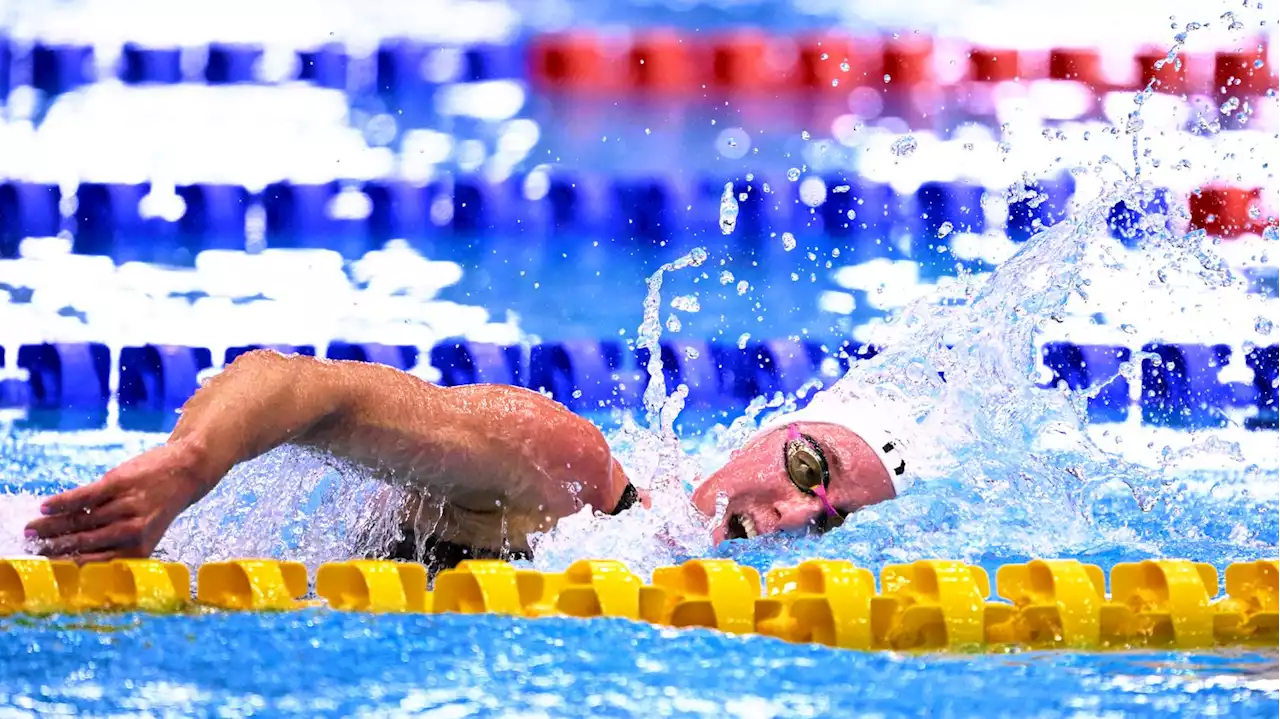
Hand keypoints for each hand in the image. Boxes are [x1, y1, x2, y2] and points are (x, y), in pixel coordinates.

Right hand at [25, 440, 209, 562]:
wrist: (187, 471)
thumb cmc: (159, 505)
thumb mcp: (144, 531)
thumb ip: (114, 542)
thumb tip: (72, 550)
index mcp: (139, 549)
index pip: (96, 561)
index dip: (68, 564)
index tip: (46, 565)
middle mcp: (133, 531)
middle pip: (83, 541)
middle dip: (54, 546)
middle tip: (32, 548)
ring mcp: (126, 506)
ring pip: (81, 520)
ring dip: (52, 526)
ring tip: (32, 529)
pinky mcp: (120, 483)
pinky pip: (85, 496)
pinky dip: (63, 503)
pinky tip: (45, 507)